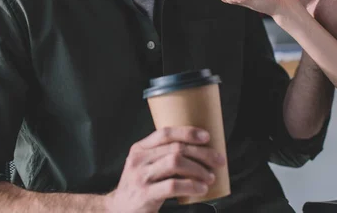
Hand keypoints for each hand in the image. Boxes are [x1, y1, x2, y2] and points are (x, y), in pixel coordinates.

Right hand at [105, 127, 225, 212]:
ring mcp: (141, 177)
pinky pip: (173, 185)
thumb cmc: (139, 186)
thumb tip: (198, 150)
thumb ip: (161, 156)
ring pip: (175, 163)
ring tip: (210, 177)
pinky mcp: (145, 195)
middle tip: (218, 161)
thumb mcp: (144, 166)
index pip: (165, 133)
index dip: (188, 132)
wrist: (118, 210)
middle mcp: (138, 159)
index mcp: (139, 148)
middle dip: (202, 153)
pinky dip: (192, 185)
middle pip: (175, 148)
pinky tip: (201, 189)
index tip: (207, 137)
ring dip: (198, 169)